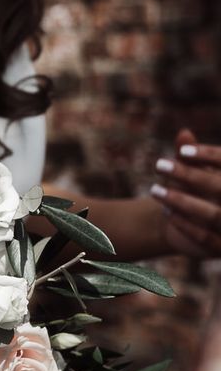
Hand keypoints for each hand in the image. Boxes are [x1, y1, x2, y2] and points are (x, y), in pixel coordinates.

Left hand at [151, 129, 220, 256]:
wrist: (196, 227)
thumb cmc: (199, 191)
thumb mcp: (196, 173)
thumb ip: (191, 156)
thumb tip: (183, 133)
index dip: (209, 156)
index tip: (182, 151)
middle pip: (219, 187)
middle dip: (189, 176)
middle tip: (159, 165)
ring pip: (212, 215)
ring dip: (181, 201)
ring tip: (155, 190)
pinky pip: (204, 237)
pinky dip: (184, 224)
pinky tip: (166, 212)